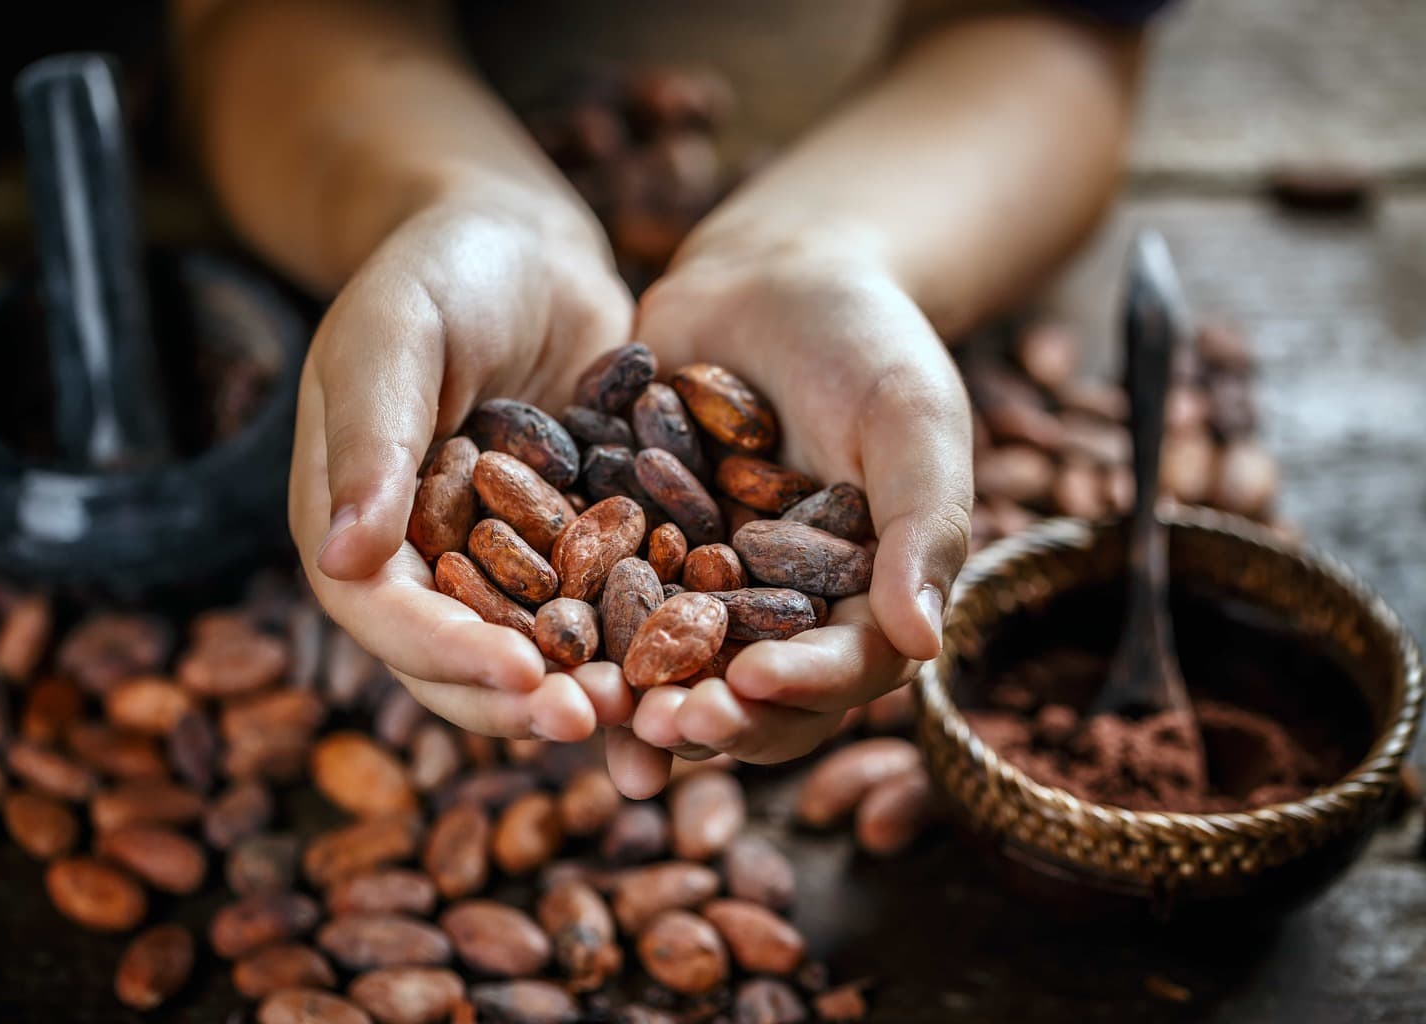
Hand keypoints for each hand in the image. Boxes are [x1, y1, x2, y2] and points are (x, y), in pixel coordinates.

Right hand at [289, 189, 636, 742]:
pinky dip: (643, 643)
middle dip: (526, 699)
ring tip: (654, 713)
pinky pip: (604, 609)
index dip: (448, 654)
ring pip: (539, 651)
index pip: (387, 613)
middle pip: (462, 659)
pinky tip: (701, 666)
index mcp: (358, 524)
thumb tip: (344, 560)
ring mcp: (506, 563)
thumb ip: (371, 436)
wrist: (523, 242)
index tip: (522, 679)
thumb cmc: (441, 268)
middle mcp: (427, 562)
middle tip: (602, 722)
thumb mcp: (396, 332)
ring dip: (591, 690)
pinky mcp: (576, 548)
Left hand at [607, 239, 972, 794]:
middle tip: (655, 727)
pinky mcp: (627, 549)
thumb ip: (924, 527)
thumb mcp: (912, 419)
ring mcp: (695, 586)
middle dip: (703, 715)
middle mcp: (773, 613)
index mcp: (858, 601)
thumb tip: (926, 646)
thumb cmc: (868, 340)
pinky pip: (591, 596)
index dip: (799, 688)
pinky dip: (562, 619)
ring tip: (584, 706)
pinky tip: (521, 633)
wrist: (773, 272)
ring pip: (661, 663)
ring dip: (626, 694)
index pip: (839, 669)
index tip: (752, 686)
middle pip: (744, 692)